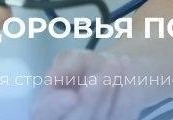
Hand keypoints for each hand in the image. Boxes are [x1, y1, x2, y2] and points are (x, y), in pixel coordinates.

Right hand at [32, 49, 163, 119]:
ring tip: (117, 61)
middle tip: (105, 68)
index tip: (72, 95)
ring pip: (104, 118)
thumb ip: (65, 66)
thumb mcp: (75, 59)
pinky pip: (125, 115)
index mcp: (47, 109)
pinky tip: (127, 67)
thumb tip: (53, 78)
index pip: (44, 114)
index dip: (56, 106)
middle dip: (93, 97)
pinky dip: (128, 90)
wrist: (116, 71)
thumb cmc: (87, 68)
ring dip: (112, 89)